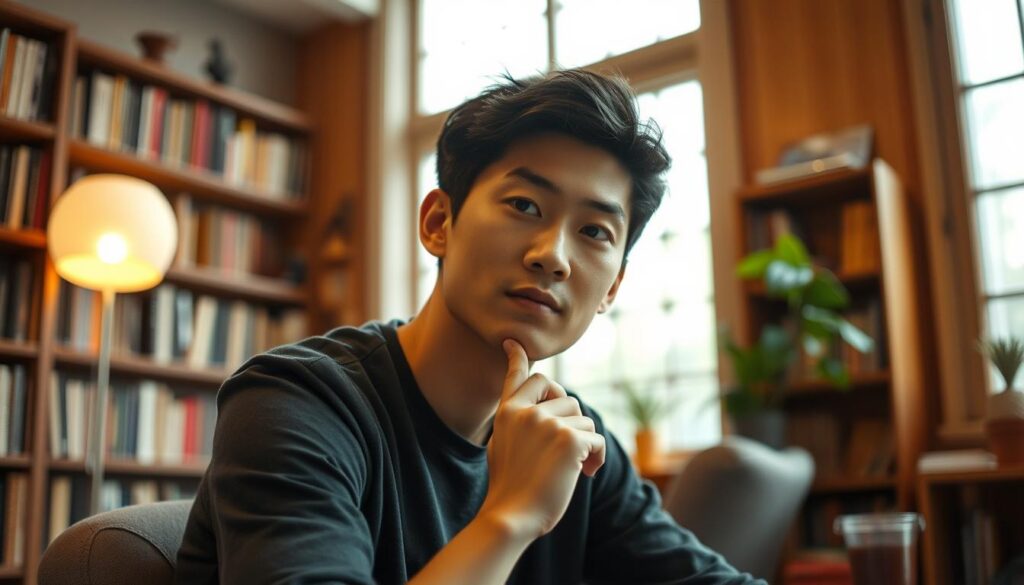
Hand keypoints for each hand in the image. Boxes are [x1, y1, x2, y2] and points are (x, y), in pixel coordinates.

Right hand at [478, 339, 605, 539]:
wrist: (511, 516)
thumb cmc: (510, 490)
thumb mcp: (504, 447)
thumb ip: (521, 424)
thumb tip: (548, 410)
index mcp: (507, 413)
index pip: (517, 378)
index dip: (517, 359)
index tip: (514, 343)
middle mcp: (525, 411)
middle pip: (567, 399)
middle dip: (574, 422)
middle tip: (569, 447)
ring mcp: (546, 422)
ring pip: (585, 419)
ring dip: (586, 443)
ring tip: (574, 468)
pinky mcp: (568, 438)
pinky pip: (596, 439)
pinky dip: (597, 457)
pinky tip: (586, 474)